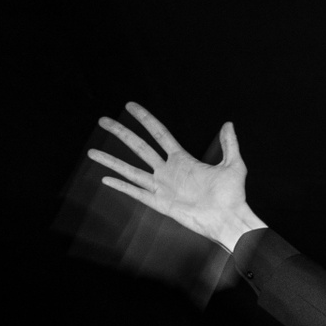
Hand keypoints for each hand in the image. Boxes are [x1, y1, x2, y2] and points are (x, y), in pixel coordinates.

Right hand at [88, 103, 264, 252]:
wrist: (229, 219)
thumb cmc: (233, 196)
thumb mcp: (234, 165)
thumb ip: (229, 144)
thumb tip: (228, 124)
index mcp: (183, 160)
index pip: (158, 133)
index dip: (144, 119)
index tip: (129, 106)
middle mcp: (168, 171)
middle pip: (139, 147)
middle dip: (120, 133)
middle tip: (102, 120)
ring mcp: (163, 187)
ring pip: (130, 170)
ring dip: (111, 161)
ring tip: (91, 152)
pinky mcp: (160, 204)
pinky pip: (136, 192)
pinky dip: (121, 186)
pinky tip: (105, 179)